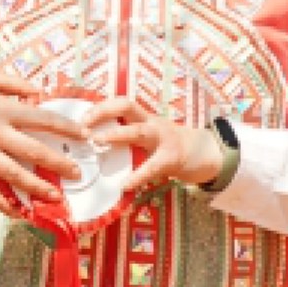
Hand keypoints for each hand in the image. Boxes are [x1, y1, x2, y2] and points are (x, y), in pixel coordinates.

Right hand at [0, 73, 94, 212]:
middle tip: (78, 173)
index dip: (65, 126)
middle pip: (33, 151)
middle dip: (59, 164)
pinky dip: (3, 203)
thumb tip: (39, 91)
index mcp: (1, 109)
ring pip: (14, 175)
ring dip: (37, 188)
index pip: (41, 118)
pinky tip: (19, 213)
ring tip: (56, 197)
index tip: (85, 134)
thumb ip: (13, 82)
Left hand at [86, 96, 226, 196]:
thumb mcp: (150, 135)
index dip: (100, 106)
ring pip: (138, 130)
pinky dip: (137, 176)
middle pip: (127, 105)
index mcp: (145, 117)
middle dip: (102, 112)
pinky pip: (152, 167)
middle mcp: (152, 122)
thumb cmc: (170, 145)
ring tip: (97, 142)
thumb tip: (95, 144)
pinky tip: (125, 184)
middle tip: (83, 125)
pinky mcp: (172, 158)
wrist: (206, 153)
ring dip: (116, 134)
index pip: (120, 102)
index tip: (81, 118)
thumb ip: (128, 137)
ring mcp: (163, 138)